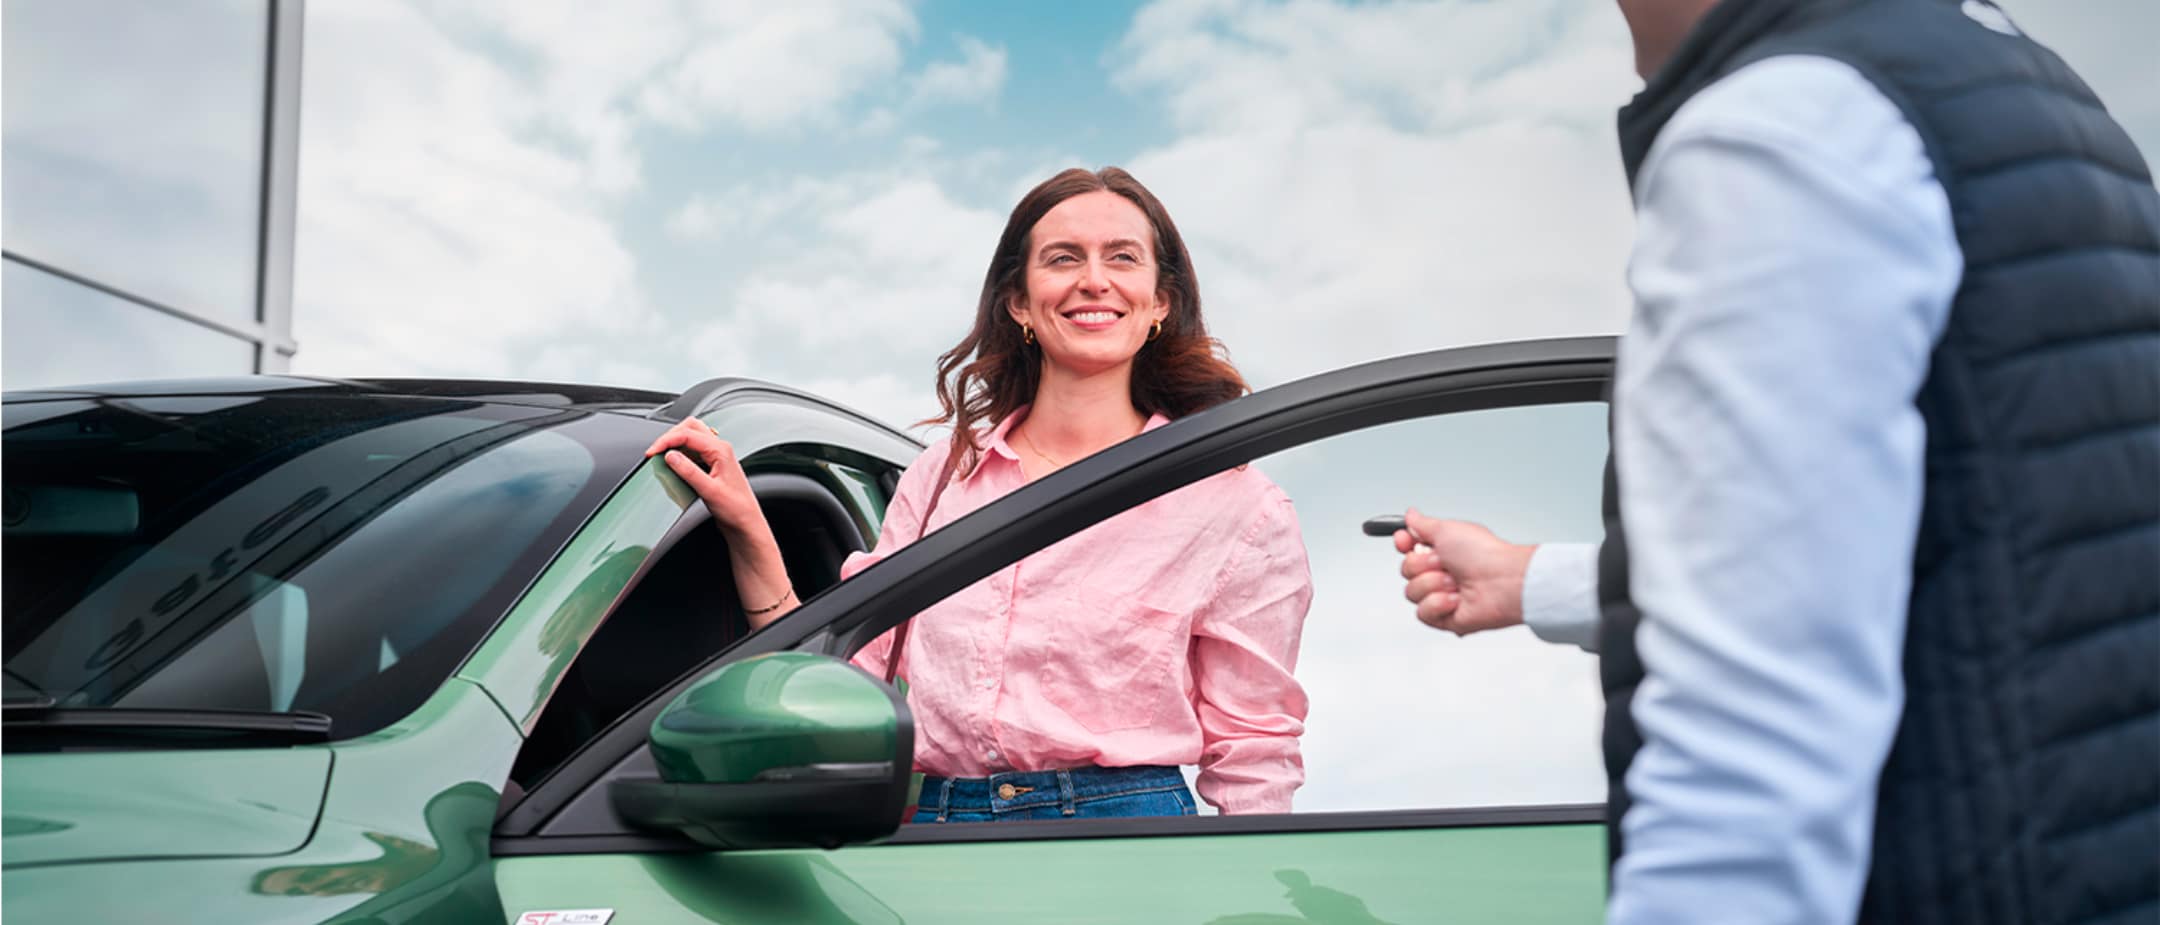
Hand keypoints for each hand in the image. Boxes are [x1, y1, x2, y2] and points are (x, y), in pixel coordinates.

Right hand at [644, 416, 762, 536]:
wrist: (746, 522)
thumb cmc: (736, 509)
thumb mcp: (709, 491)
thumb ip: (689, 471)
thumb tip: (670, 456)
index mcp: (721, 450)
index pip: (687, 434)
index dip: (666, 441)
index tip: (652, 452)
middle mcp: (719, 449)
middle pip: (690, 427)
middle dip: (670, 436)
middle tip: (655, 450)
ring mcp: (715, 456)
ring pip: (691, 437)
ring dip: (675, 443)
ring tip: (661, 456)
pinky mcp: (711, 465)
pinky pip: (693, 451)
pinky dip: (680, 453)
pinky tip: (674, 465)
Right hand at [1394, 509, 1535, 636]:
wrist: (1502, 582)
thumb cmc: (1484, 555)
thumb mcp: (1446, 529)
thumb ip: (1422, 524)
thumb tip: (1410, 515)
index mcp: (1441, 551)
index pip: (1408, 548)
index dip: (1403, 543)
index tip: (1404, 539)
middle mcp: (1440, 573)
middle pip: (1405, 570)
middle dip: (1422, 565)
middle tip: (1444, 563)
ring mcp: (1441, 595)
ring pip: (1411, 592)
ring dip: (1432, 585)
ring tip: (1455, 583)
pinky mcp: (1444, 617)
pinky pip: (1422, 613)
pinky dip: (1438, 604)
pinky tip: (1456, 599)